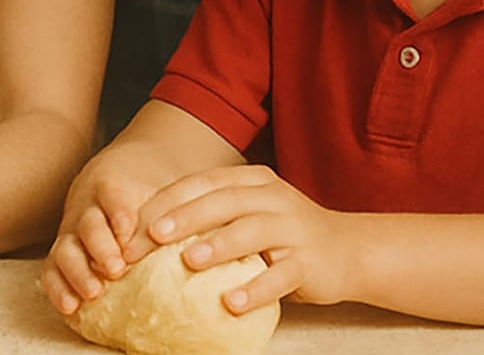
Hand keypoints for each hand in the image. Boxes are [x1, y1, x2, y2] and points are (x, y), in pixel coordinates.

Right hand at [41, 141, 177, 314]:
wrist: (111, 187)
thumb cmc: (145, 196)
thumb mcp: (160, 191)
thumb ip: (176, 209)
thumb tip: (206, 239)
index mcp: (113, 188)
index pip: (114, 195)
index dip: (118, 211)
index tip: (127, 228)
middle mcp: (87, 210)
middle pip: (89, 225)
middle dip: (100, 247)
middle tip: (116, 269)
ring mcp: (71, 233)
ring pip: (65, 248)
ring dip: (78, 271)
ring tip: (93, 292)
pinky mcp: (61, 256)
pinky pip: (52, 271)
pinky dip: (58, 289)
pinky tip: (70, 307)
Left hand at [136, 164, 355, 312]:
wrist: (349, 251)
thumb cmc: (284, 235)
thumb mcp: (249, 213)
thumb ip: (212, 216)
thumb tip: (146, 236)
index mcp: (251, 181)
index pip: (202, 182)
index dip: (167, 200)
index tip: (134, 224)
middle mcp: (272, 197)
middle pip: (224, 200)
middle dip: (185, 216)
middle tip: (152, 235)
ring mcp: (294, 228)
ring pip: (253, 231)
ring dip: (219, 245)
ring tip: (188, 261)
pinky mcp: (310, 262)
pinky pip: (280, 276)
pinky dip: (256, 289)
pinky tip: (232, 303)